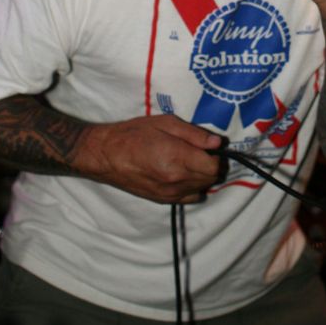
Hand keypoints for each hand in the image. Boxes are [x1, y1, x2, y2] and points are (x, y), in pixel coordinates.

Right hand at [77, 115, 223, 203]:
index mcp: (178, 158)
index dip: (217, 156)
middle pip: (211, 179)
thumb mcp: (166, 123)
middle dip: (212, 165)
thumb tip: (217, 142)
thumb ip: (194, 134)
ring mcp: (171, 194)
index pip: (214, 166)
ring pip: (203, 189)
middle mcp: (177, 181)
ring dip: (203, 176)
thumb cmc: (135, 134)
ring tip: (191, 160)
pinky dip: (194, 187)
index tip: (210, 146)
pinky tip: (183, 174)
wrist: (108, 155)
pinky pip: (191, 197)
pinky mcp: (164, 200)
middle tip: (202, 150)